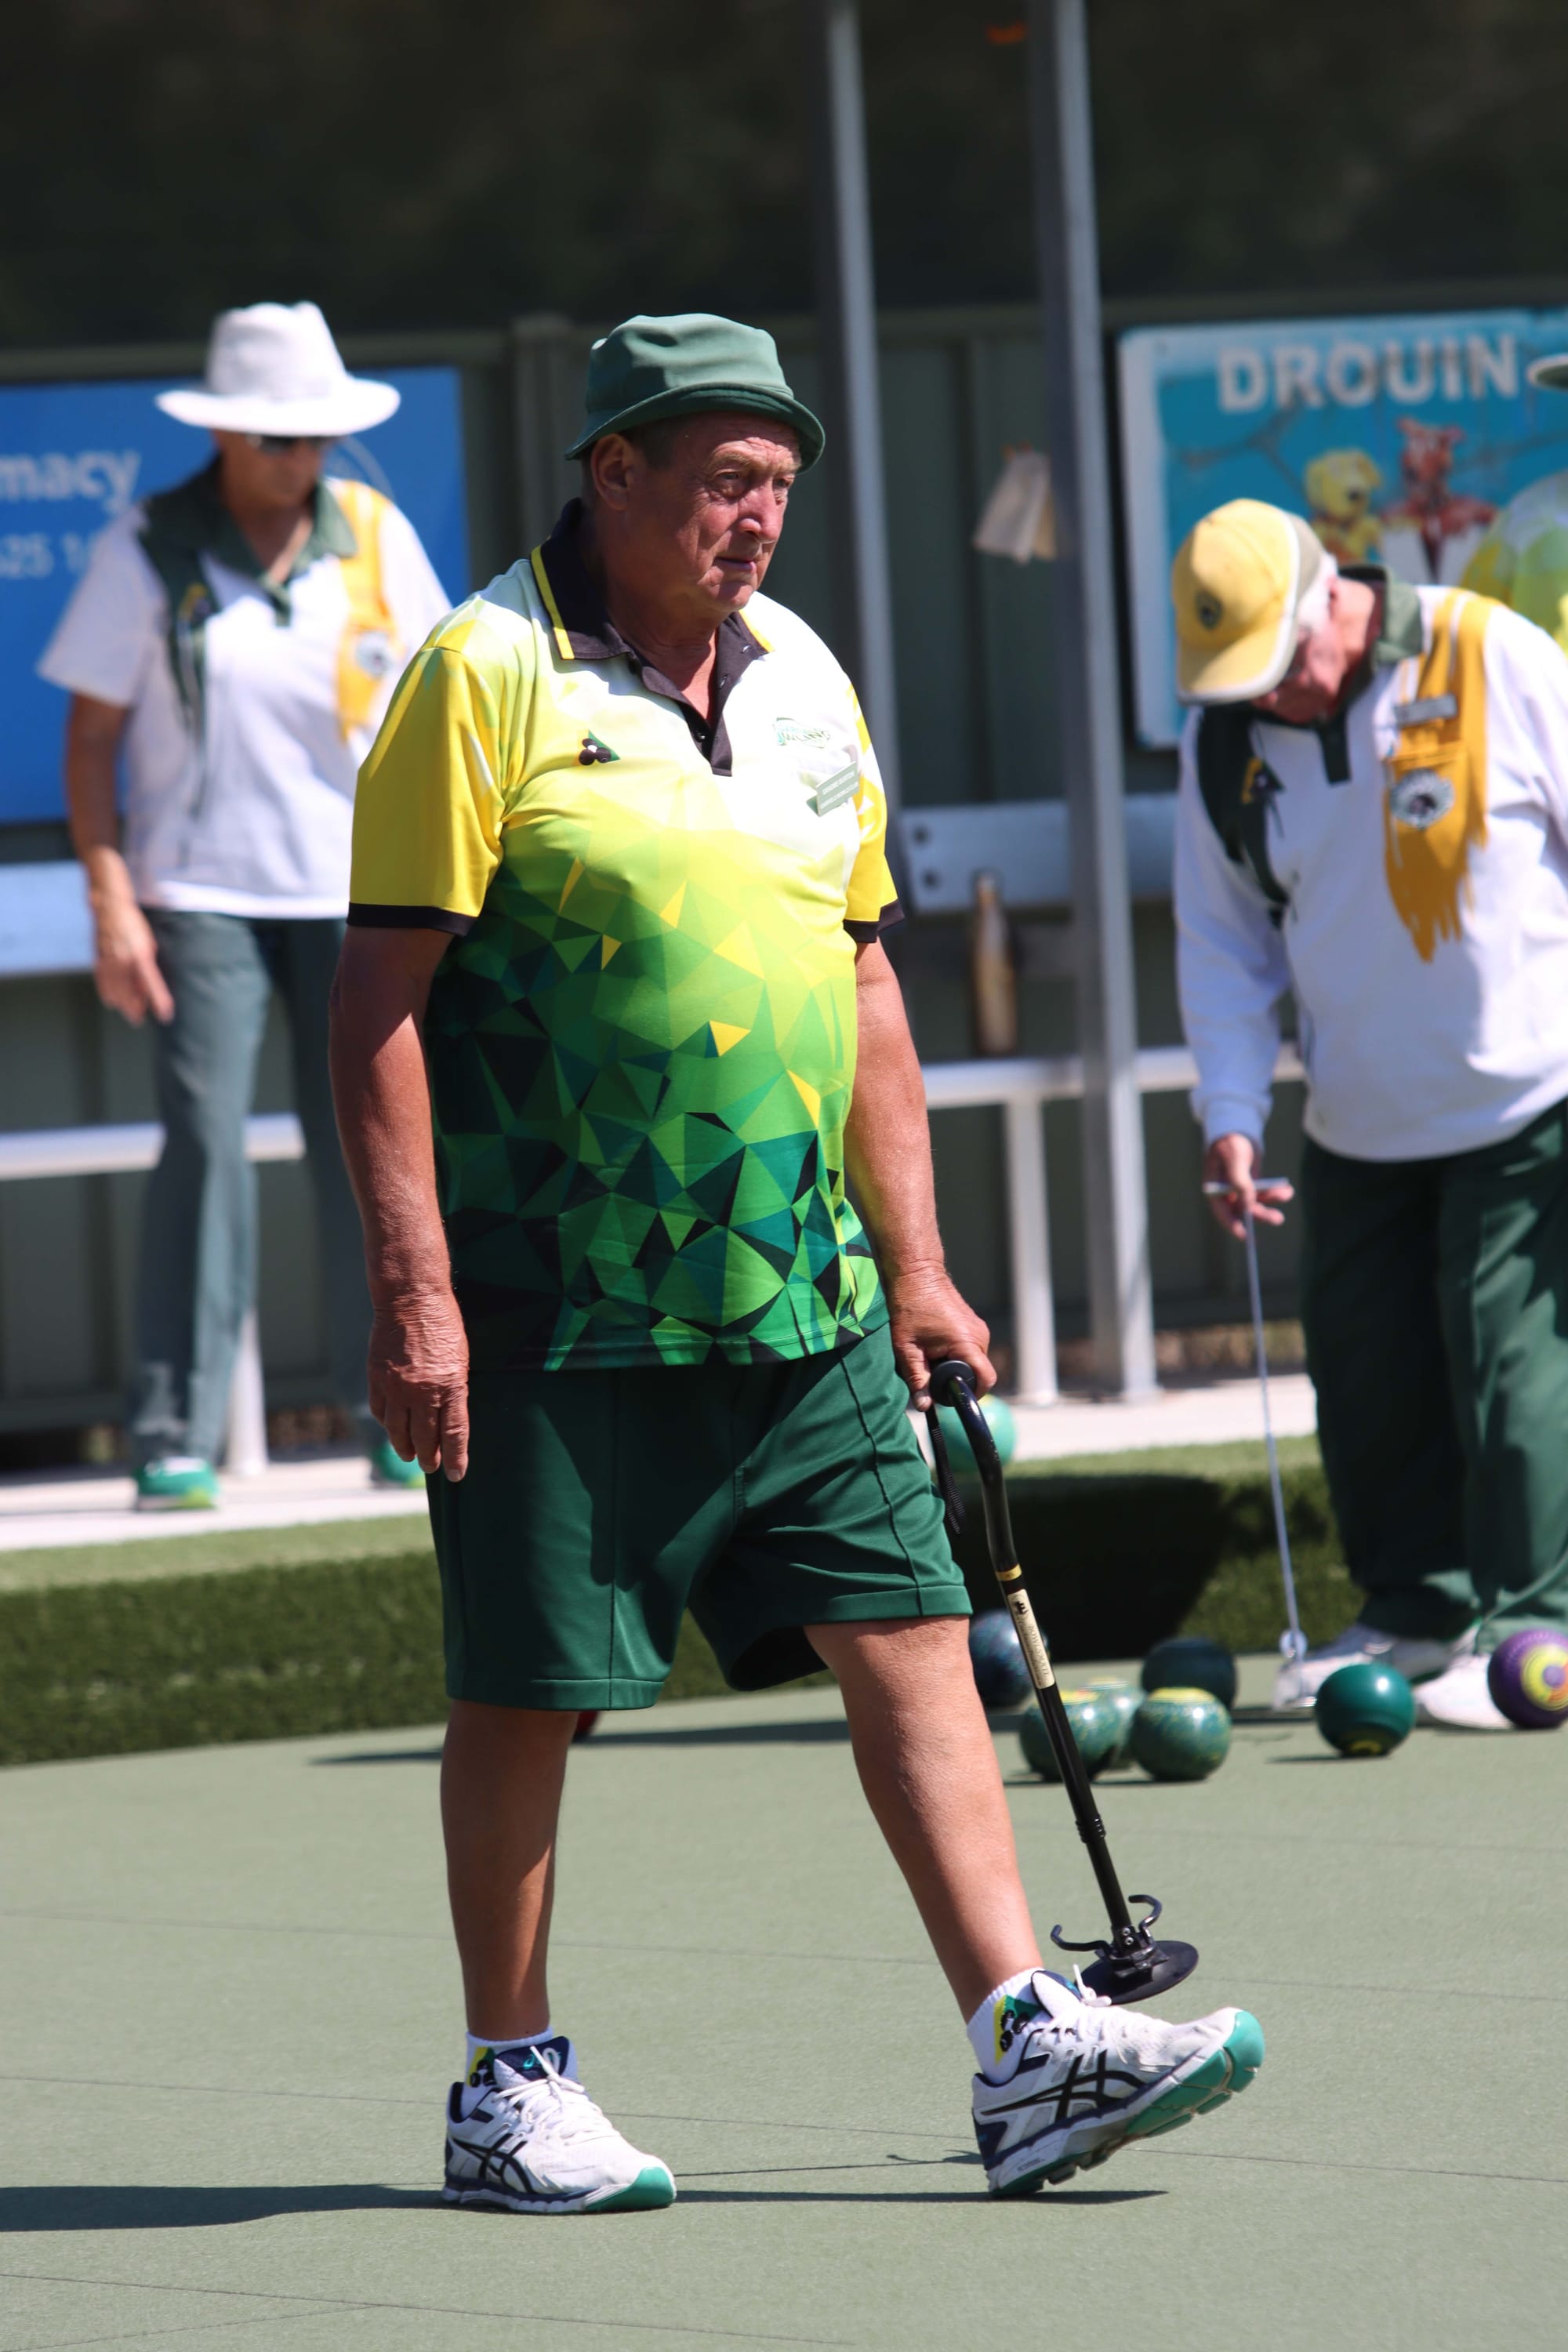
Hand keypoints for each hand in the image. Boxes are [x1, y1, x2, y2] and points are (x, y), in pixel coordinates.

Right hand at [93, 898, 172, 1025]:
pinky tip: (111, 1001)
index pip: (152, 986)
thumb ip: (147, 967)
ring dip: (122, 1004)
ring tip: (128, 1013)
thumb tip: (146, 989)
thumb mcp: (148, 944)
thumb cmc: (134, 925)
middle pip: (130, 993)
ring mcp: (109, 961)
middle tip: (139, 1019)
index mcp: (140, 956)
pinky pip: (102, 981)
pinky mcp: (98, 959)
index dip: (159, 1002)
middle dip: (135, 1008)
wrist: (110, 907)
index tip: (165, 1015)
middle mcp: (123, 961)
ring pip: (114, 990)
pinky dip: (107, 992)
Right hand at [368, 1286, 469, 1478]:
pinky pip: (381, 1411)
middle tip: (432, 1467)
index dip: (456, 1457)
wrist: (410, 1298)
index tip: (457, 1474)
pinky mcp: (377, 1378)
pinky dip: (387, 1424)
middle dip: (430, 1458)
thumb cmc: (443, 1324)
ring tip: (411, 1456)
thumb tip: (449, 1417)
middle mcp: (422, 1391)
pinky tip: (392, 1429)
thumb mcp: (461, 1358)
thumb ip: (454, 1389)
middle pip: (426, 1438)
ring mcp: (396, 1387)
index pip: (454, 1434)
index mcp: (450, 1386)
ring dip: (405, 1448)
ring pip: (399, 1431)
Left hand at [884, 1264, 995, 1409]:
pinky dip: (956, 1354)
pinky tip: (935, 1346)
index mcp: (967, 1342)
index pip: (985, 1380)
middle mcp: (980, 1336)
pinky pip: (971, 1350)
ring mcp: (979, 1329)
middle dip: (955, 1380)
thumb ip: (917, 1379)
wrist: (916, 1273)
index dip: (969, 1394)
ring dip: (954, 1366)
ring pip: (972, 1362)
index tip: (948, 1396)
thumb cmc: (909, 1307)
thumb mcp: (907, 1348)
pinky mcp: (975, 1326)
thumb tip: (924, 1406)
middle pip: (977, 1374)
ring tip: (930, 1355)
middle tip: (929, 1374)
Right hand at [1202, 1132, 1292, 1238]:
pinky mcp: (1251, 1186)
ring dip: (1272, 1202)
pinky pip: (1264, 1194)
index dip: (1233, 1225)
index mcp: (1214, 1189)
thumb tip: (1247, 1204)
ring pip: (1256, 1203)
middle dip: (1261, 1214)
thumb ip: (1240, 1181)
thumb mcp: (1234, 1159)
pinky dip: (1275, 1192)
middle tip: (1278, 1218)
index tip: (1246, 1236)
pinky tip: (1287, 1190)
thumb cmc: (1230, 1142)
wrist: (1237, 1131)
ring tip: (1287, 1194)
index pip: (1222, 1212)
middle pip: (1243, 1211)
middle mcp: (1226, 1194)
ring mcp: (1239, 1191)